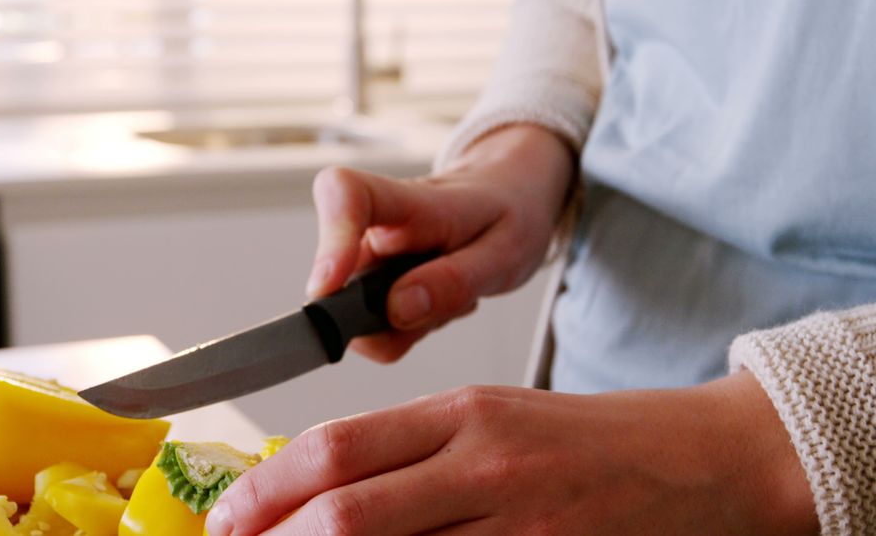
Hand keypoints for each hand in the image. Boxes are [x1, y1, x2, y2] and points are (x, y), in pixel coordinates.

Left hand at [205, 372, 817, 535]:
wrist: (704, 461)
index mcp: (463, 412)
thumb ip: (415, 450)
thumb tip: (326, 488)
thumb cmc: (595, 442)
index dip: (265, 489)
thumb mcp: (496, 419)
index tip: (227, 518)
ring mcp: (517, 520)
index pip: (336, 447)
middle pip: (346, 509)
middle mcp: (482, 461)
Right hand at [305, 124, 573, 362]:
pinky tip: (438, 298)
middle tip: (447, 307)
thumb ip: (454, 281)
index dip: (329, 241)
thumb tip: (397, 309)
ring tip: (453, 293)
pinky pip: (375, 327)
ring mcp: (368, 254)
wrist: (508, 194)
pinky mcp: (369, 280)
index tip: (330, 289)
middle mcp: (374, 225)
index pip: (345, 194)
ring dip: (407, 324)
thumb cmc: (506, 213)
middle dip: (383, 319)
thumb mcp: (505, 251)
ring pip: (358, 316)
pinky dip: (407, 326)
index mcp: (411, 200)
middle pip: (340, 279)